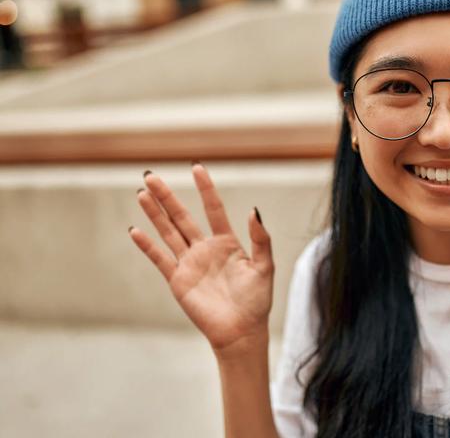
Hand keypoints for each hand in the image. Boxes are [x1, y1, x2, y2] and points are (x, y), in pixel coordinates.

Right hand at [128, 163, 274, 354]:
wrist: (241, 331)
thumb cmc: (256, 300)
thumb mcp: (264, 266)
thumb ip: (261, 238)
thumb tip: (254, 210)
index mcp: (227, 243)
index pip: (214, 209)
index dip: (205, 189)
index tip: (197, 167)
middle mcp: (205, 249)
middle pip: (182, 216)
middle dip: (167, 196)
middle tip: (151, 175)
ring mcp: (190, 264)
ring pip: (168, 232)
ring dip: (155, 214)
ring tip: (142, 193)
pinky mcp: (178, 280)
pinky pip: (160, 259)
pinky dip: (147, 245)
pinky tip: (135, 230)